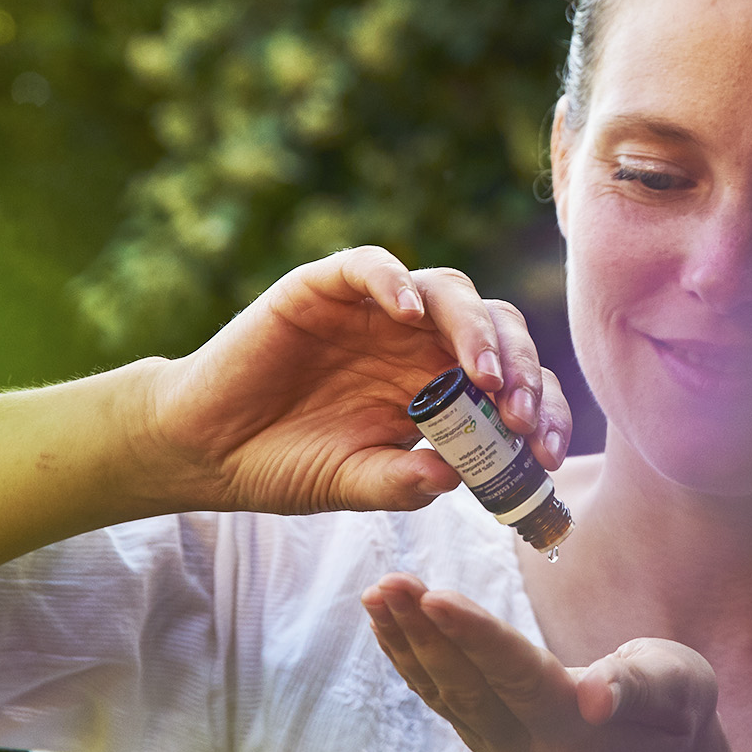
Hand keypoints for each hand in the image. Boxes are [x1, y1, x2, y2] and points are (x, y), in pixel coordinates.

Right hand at [143, 249, 571, 517]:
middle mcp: (417, 341)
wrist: (204, 450)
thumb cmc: (284, 465)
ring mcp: (374, 311)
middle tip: (520, 415)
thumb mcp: (352, 485)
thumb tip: (456, 480)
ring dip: (474, 330)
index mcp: (439, 386)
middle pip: (495, 329)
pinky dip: (393, 280)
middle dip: (521, 370)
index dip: (540, 410)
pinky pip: (370, 266)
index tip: (546, 454)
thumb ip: (402, 483)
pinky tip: (405, 313)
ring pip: (448, 291)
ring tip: (483, 376)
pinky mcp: (324, 287)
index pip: (513, 382)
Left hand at [362, 579, 719, 751]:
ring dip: (405, 640)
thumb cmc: (673, 708)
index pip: (517, 676)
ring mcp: (498, 744)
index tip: (435, 596)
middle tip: (388, 583)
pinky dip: (408, 655)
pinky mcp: (483, 732)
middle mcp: (525, 745)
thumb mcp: (679, 691)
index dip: (476, 636)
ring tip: (378, 593)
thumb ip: (638, 690)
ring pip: (441, 690)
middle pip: (465, 685)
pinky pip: (436, 692)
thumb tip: (596, 698)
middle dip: (423, 632)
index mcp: (575, 731)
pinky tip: (386, 620)